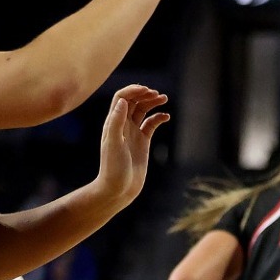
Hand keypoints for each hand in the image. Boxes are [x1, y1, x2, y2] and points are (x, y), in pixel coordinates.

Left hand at [90, 84, 170, 207]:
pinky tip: (166, 117)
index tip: (147, 90)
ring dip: (153, 102)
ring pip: (143, 111)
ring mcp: (133, 133)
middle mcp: (122, 125)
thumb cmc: (113, 168)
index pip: (121, 98)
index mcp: (113, 123)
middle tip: (158, 95)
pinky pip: (151, 124)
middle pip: (133, 101)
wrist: (118, 189)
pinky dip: (159, 118)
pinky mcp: (142, 142)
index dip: (133, 90)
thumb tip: (123, 101)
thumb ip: (116, 122)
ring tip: (164, 99)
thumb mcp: (113, 144)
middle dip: (145, 94)